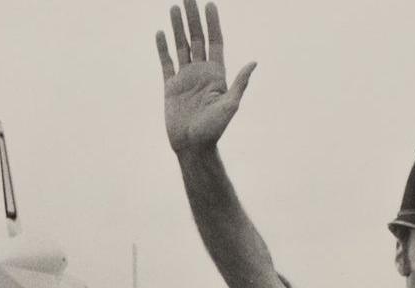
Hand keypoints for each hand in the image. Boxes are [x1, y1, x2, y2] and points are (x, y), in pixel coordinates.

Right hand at [156, 0, 255, 152]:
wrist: (193, 146)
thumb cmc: (214, 130)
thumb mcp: (230, 106)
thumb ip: (239, 83)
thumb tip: (253, 63)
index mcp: (216, 74)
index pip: (215, 42)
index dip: (213, 23)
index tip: (209, 4)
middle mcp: (201, 72)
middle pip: (197, 38)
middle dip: (193, 18)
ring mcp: (185, 78)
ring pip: (181, 46)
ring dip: (177, 27)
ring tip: (173, 7)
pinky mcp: (171, 86)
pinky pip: (166, 62)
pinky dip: (163, 48)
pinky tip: (161, 33)